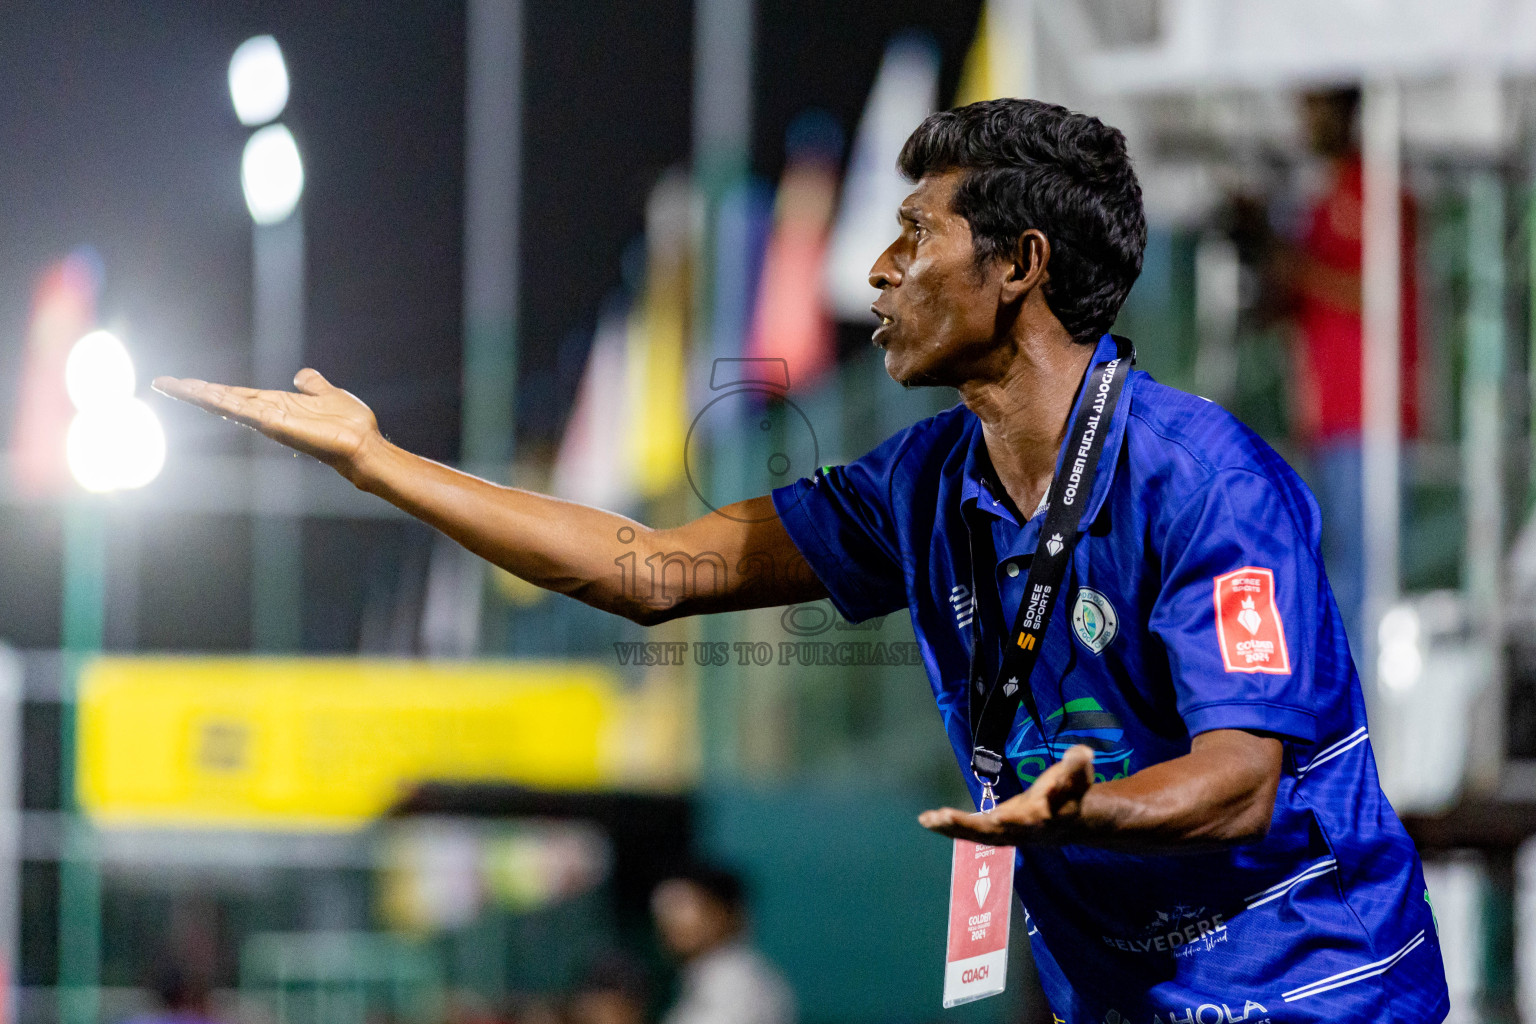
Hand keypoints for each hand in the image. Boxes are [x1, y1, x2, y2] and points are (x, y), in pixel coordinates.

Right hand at [152, 368, 383, 483]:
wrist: (364, 445)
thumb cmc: (349, 425)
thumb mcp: (327, 394)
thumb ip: (313, 385)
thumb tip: (302, 374)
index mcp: (276, 406)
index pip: (236, 395)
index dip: (211, 389)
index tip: (185, 383)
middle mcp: (268, 415)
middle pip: (223, 400)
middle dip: (194, 392)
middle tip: (163, 382)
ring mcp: (270, 422)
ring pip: (227, 405)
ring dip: (200, 395)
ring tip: (172, 385)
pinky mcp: (277, 426)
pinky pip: (246, 411)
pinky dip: (224, 403)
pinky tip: (203, 395)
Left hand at [919, 744, 1095, 846]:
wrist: (1067, 821)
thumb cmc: (1070, 794)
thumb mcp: (1077, 778)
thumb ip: (1077, 767)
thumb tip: (1083, 751)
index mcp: (1041, 819)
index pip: (1027, 821)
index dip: (1014, 820)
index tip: (996, 817)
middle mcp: (1018, 831)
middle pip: (992, 832)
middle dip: (968, 825)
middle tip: (943, 816)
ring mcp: (1003, 833)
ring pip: (975, 834)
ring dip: (951, 827)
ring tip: (927, 820)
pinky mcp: (991, 830)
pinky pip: (968, 830)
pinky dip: (948, 826)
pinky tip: (926, 820)